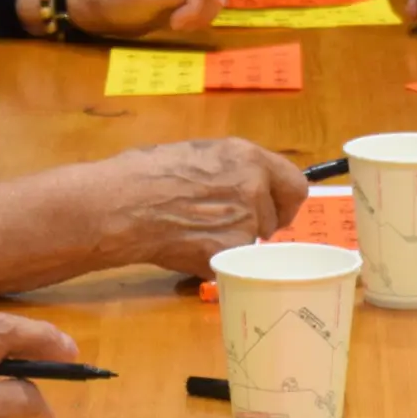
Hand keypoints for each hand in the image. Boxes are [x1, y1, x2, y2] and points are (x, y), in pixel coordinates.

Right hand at [84, 139, 308, 275]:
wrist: (121, 205)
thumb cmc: (145, 174)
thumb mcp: (199, 154)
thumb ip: (231, 169)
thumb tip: (242, 184)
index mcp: (248, 158)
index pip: (295, 185)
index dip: (285, 202)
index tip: (276, 212)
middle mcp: (254, 188)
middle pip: (274, 219)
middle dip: (256, 226)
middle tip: (226, 227)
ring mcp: (244, 223)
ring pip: (252, 243)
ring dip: (232, 243)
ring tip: (194, 233)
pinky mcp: (229, 253)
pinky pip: (230, 263)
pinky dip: (214, 261)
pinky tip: (186, 248)